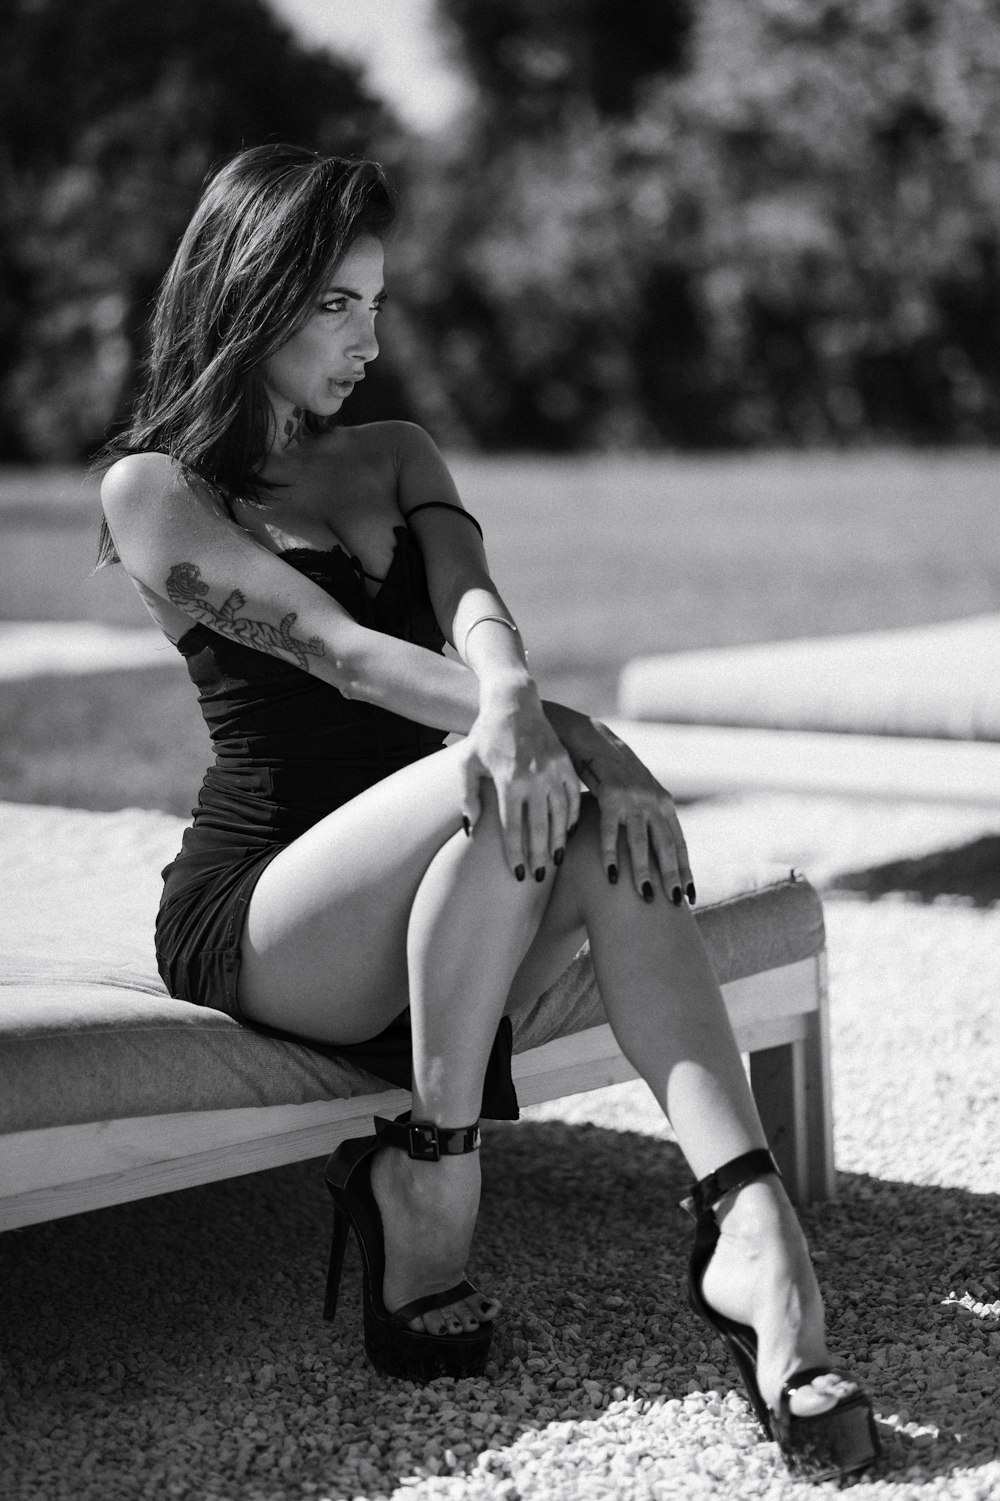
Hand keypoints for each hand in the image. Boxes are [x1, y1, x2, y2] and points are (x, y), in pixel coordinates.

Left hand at [459, 685, 580, 879]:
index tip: (519, 875)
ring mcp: (554, 771)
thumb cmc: (484, 736)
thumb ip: (467, 798)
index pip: (513, 829)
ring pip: (561, 816)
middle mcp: (534, 778)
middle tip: (540, 876)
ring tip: (556, 860)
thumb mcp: (466, 764)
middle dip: (540, 856)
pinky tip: (569, 832)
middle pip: (540, 828)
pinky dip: (573, 816)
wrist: (514, 703)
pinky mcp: (566, 763)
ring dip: (559, 840)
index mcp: (508, 781)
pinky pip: (574, 797)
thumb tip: (471, 830)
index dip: (516, 855)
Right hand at [576, 724, 694, 903]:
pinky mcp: (610, 795)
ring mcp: (632, 798)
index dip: (685, 869)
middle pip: (665, 845)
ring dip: (644, 871)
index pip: (678, 842)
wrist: (592, 737)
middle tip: (675, 903)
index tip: (690, 895)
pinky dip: (610, 854)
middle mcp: (653, 801)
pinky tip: (612, 875)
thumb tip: (653, 847)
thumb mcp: (637, 792)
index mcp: (663, 803)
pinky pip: (610, 831)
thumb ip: (648, 816)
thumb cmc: (612, 771)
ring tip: (646, 896)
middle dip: (671, 876)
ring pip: (640, 842)